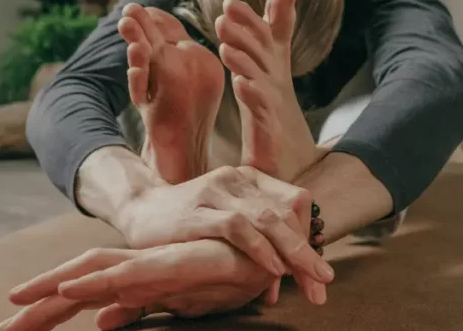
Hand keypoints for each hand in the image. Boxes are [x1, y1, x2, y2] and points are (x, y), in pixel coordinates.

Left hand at [1, 240, 278, 330]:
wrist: (257, 254)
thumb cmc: (218, 277)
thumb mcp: (170, 302)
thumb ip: (136, 308)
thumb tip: (101, 323)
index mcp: (128, 281)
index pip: (77, 297)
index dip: (44, 310)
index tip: (12, 327)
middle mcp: (130, 270)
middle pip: (72, 283)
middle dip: (36, 306)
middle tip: (0, 327)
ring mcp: (146, 266)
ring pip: (89, 274)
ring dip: (52, 288)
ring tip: (18, 303)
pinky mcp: (166, 266)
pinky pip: (125, 274)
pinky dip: (96, 281)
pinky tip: (71, 289)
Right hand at [117, 165, 332, 302]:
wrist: (138, 210)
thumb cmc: (187, 222)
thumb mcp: (227, 222)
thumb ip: (258, 238)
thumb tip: (288, 273)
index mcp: (249, 179)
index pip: (296, 202)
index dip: (310, 237)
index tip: (317, 273)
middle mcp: (236, 179)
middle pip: (286, 213)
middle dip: (307, 252)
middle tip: (324, 283)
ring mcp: (216, 193)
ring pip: (267, 219)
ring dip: (293, 251)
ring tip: (311, 278)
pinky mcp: (197, 212)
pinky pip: (237, 227)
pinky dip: (259, 247)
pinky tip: (274, 269)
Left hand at [215, 0, 317, 180]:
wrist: (285, 154)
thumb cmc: (268, 103)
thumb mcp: (262, 63)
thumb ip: (271, 23)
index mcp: (269, 64)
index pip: (265, 36)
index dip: (250, 19)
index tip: (229, 2)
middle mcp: (274, 80)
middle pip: (263, 52)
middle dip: (245, 32)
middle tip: (223, 17)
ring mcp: (273, 103)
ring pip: (260, 78)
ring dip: (244, 61)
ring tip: (226, 48)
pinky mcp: (270, 129)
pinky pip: (262, 110)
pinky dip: (253, 96)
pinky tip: (241, 85)